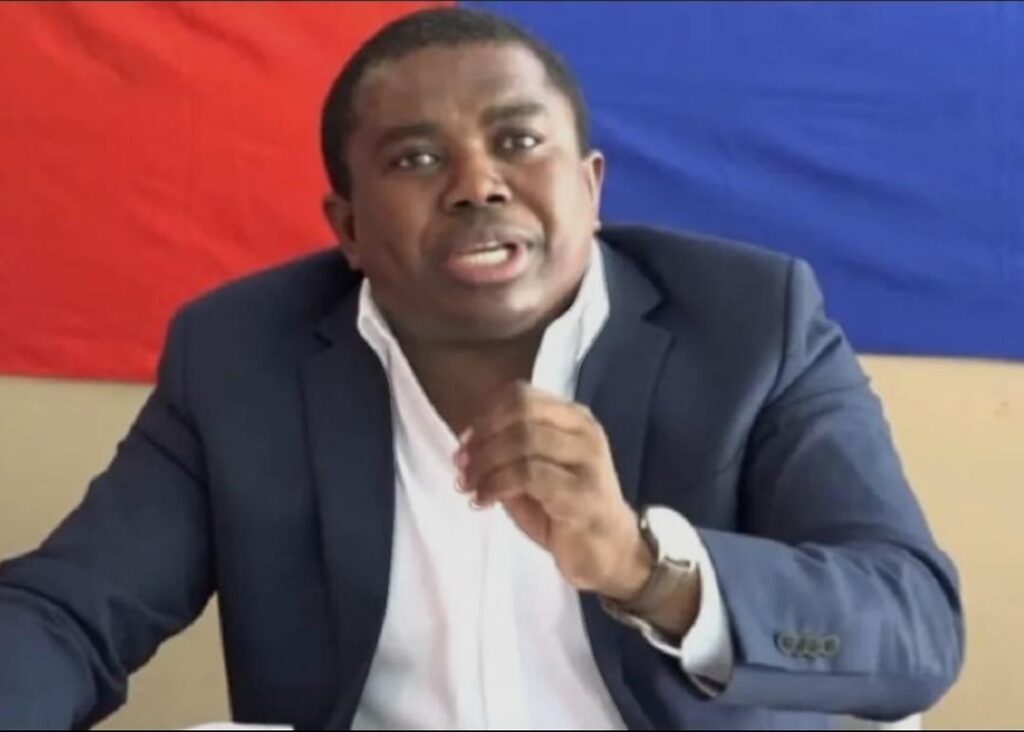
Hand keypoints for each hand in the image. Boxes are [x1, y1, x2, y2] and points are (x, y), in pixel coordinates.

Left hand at [455, 382, 653, 600]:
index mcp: (573, 417)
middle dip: (482, 438)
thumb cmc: (566, 509)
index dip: (485, 415)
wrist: (610, 551)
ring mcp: (588, 460)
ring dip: (485, 464)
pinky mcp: (583, 493)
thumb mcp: (534, 471)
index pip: (521, 394)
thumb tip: (466, 444)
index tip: (465, 443)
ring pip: (523, 440)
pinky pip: (528, 475)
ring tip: (470, 486)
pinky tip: (484, 501)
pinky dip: (496, 485)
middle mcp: (584, 430)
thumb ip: (507, 451)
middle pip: (520, 412)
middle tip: (462, 466)